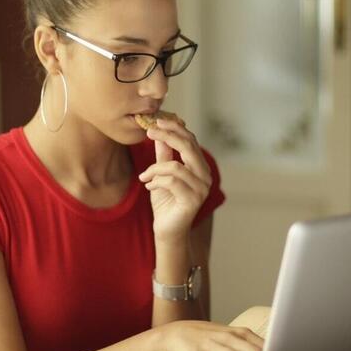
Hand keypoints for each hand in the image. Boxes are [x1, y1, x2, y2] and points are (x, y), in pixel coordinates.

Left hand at [138, 118, 211, 241]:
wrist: (166, 229)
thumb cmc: (165, 201)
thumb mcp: (161, 173)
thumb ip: (163, 154)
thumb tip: (158, 132)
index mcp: (200, 166)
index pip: (191, 140)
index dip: (174, 128)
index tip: (156, 122)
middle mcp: (205, 175)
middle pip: (189, 147)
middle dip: (168, 136)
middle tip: (149, 132)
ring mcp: (201, 188)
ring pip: (176, 166)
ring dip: (154, 169)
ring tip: (144, 176)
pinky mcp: (193, 200)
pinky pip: (172, 182)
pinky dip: (156, 181)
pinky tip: (148, 186)